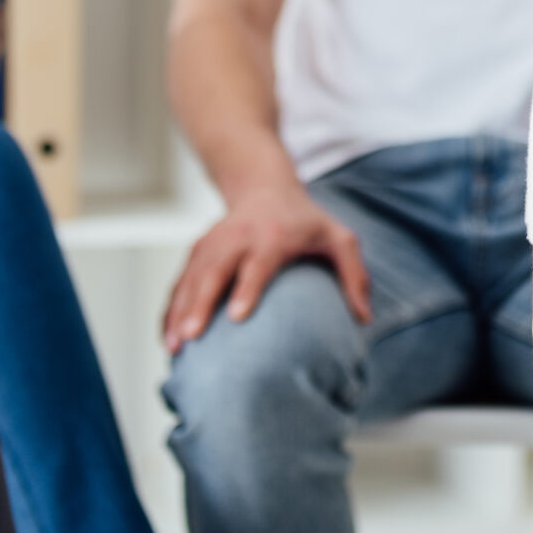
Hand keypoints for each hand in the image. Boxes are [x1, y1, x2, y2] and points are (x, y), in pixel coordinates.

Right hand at [161, 183, 370, 353]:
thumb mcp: (338, 238)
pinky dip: (171, 308)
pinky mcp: (198, 251)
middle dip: (200, 303)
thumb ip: (354, 275)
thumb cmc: (306, 221)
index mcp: (274, 235)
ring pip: (191, 277)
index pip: (258, 262)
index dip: (247, 288)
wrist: (264, 187)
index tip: (238, 316)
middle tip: (192, 336)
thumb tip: (364, 320)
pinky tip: (167, 338)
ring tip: (174, 346)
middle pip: (215, 270)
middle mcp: (238, 237)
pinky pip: (180, 281)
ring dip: (179, 310)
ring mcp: (214, 243)